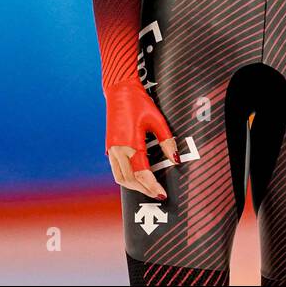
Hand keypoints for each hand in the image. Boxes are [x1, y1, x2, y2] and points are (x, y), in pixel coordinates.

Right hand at [104, 78, 178, 199]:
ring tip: (148, 189)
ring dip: (133, 186)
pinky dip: (126, 178)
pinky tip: (137, 177)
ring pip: (120, 177)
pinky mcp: (110, 147)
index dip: (152, 186)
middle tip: (157, 194)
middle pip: (129, 180)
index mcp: (130, 143)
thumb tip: (175, 159)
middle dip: (143, 190)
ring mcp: (111, 149)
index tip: (161, 193)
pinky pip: (116, 169)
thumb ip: (167, 141)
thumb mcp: (157, 120)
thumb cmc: (139, 103)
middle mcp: (118, 149)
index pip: (142, 173)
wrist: (120, 91)